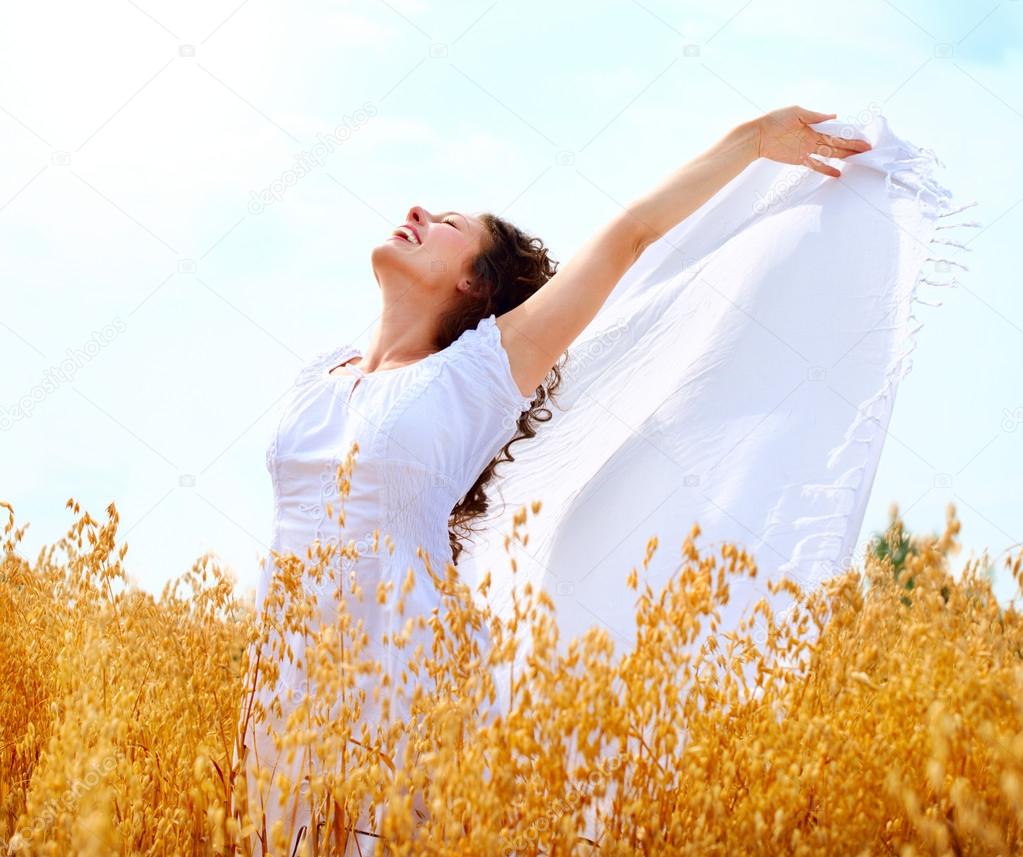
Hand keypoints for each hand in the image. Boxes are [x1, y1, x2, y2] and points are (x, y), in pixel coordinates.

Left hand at [753, 105, 871, 177]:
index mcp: (815, 125)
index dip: (849, 134)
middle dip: (852, 146)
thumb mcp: (797, 112)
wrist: (758, 135)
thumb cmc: (775, 119)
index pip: (836, 130)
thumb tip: (835, 116)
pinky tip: (838, 173)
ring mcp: (808, 149)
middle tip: (868, 149)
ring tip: (859, 160)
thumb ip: (815, 116)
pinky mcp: (800, 159)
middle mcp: (814, 137)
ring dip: (844, 156)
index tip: (863, 137)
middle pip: (837, 142)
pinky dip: (827, 169)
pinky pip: (816, 165)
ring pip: (830, 153)